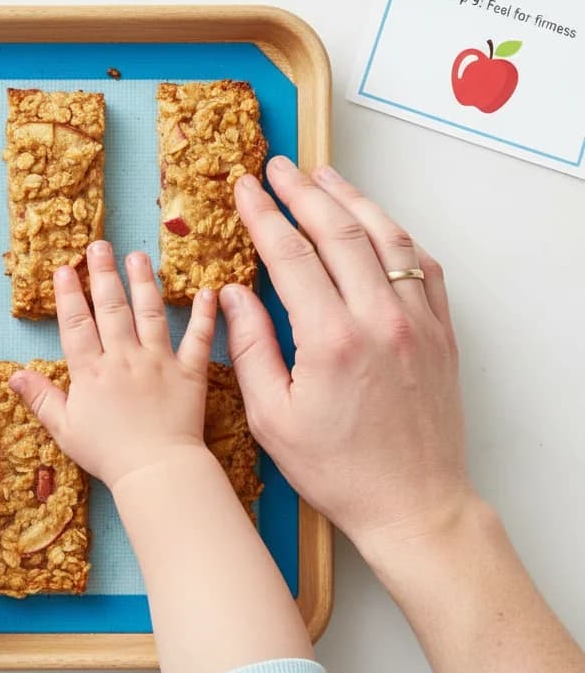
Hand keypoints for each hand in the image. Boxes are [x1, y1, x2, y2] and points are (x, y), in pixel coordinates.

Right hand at [10, 240, 217, 488]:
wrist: (156, 473)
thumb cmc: (108, 454)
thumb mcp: (65, 430)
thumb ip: (41, 398)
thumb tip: (12, 374)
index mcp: (92, 372)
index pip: (76, 325)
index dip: (68, 295)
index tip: (64, 269)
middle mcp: (124, 358)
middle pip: (111, 308)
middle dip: (103, 274)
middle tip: (100, 245)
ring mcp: (158, 362)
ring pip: (149, 313)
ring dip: (143, 281)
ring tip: (137, 255)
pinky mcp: (189, 372)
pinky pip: (198, 339)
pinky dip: (204, 315)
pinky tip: (207, 291)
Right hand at [220, 157, 471, 553]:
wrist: (414, 505)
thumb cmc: (339, 471)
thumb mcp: (272, 417)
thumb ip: (250, 346)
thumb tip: (232, 293)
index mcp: (330, 339)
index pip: (290, 254)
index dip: (263, 214)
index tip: (245, 189)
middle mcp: (378, 319)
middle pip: (338, 231)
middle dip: (302, 191)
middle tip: (277, 167)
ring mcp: (416, 322)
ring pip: (385, 237)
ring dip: (351, 200)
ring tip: (323, 176)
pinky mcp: (440, 333)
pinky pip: (422, 266)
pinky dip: (396, 234)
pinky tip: (377, 222)